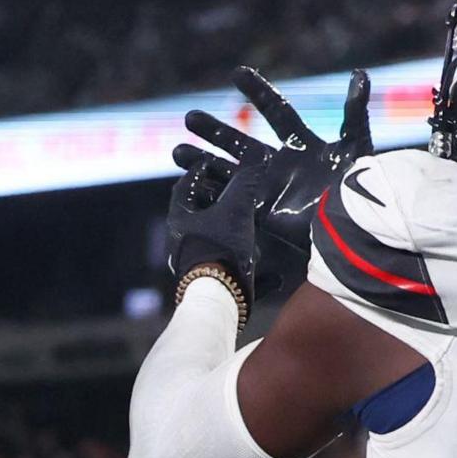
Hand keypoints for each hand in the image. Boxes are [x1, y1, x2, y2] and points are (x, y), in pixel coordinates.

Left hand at [167, 150, 262, 293]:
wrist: (219, 295)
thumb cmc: (220, 247)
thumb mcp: (235, 208)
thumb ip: (244, 185)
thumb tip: (256, 165)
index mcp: (180, 221)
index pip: (184, 188)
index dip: (197, 172)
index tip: (209, 162)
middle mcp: (183, 243)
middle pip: (199, 217)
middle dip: (217, 204)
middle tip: (235, 193)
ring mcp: (197, 266)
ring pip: (216, 245)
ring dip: (234, 237)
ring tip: (255, 229)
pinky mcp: (214, 287)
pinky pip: (235, 275)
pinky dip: (255, 274)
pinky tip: (276, 277)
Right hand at [175, 67, 372, 255]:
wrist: (349, 226)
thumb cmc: (355, 186)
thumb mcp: (356, 145)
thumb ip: (354, 111)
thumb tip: (360, 74)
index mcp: (301, 144)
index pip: (276, 111)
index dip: (258, 91)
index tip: (236, 73)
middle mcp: (280, 164)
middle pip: (240, 142)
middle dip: (214, 131)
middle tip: (190, 118)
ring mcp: (267, 188)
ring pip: (227, 170)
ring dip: (202, 161)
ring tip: (177, 152)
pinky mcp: (260, 211)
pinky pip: (229, 199)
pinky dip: (209, 191)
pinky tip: (187, 185)